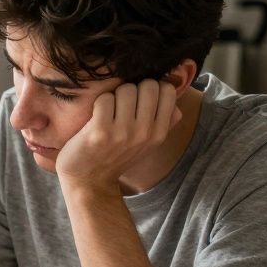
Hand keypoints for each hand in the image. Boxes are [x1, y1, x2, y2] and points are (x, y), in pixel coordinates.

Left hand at [55, 78, 181, 188]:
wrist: (89, 180)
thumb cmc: (116, 155)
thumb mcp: (147, 144)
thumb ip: (165, 122)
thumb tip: (176, 100)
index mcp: (159, 133)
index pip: (167, 90)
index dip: (152, 88)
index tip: (140, 99)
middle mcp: (145, 132)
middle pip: (148, 85)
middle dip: (133, 89)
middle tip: (122, 105)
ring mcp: (123, 132)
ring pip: (126, 89)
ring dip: (114, 96)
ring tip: (109, 113)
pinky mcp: (101, 131)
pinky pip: (105, 99)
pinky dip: (98, 104)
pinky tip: (96, 118)